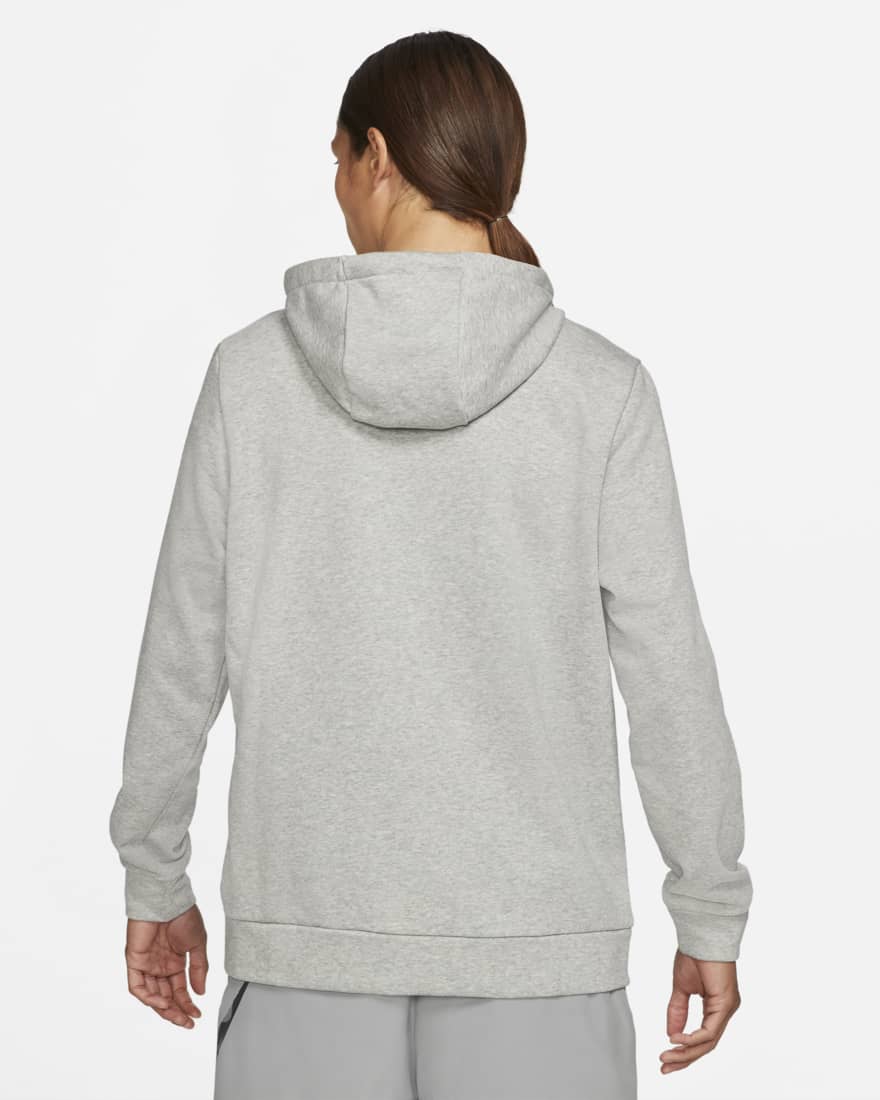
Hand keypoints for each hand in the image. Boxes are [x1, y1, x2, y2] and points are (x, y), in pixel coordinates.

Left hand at [123, 903, 208, 1028]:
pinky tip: (163, 1003)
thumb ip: (198, 968)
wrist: (168, 899)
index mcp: (174, 962)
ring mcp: (146, 965)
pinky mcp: (134, 962)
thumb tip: (200, 992)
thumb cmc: (183, 915)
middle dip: (176, 1011)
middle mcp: (159, 966)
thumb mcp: (198, 944)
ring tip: (177, 1016)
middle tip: (187, 1022)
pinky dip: (149, 997)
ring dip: (164, 1009)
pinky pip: (138, 987)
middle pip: (165, 996)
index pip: (179, 990)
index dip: (187, 1003)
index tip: (197, 1014)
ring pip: (151, 995)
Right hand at [659, 949, 740, 1073]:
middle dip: (684, 1058)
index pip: (702, 1038)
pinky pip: (710, 1030)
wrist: (701, 933)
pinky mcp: (726, 1003)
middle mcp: (725, 1011)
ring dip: (686, 1052)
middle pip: (706, 1045)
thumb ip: (677, 1011)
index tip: (665, 1059)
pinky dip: (693, 1038)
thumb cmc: (693, 954)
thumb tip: (671, 1034)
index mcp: (716, 1007)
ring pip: (708, 1042)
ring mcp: (727, 1008)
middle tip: (665, 1067)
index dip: (684, 1051)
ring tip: (667, 1057)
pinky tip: (677, 1039)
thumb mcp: (680, 988)